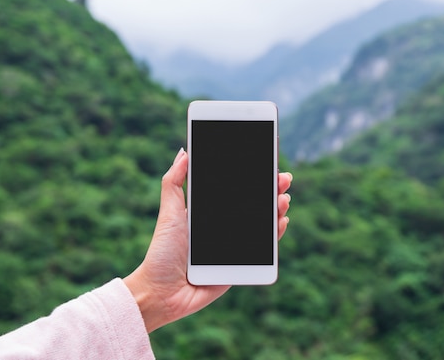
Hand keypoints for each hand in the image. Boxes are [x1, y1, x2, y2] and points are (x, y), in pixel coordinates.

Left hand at [123, 148, 292, 331]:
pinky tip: (280, 221)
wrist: (161, 291)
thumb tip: (184, 151)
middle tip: (283, 177)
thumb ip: (174, 181)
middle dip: (271, 189)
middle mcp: (223, 226)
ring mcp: (234, 246)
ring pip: (262, 224)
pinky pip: (263, 249)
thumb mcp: (169, 212)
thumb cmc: (162, 252)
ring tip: (283, 198)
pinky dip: (274, 234)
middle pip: (253, 203)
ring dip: (276, 209)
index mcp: (209, 212)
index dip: (252, 176)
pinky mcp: (240, 265)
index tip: (266, 161)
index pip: (235, 189)